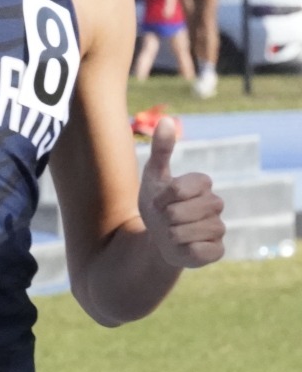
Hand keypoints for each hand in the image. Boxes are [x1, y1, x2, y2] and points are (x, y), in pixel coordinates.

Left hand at [137, 116, 224, 267]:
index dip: (161, 197)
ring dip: (170, 235)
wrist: (158, 237)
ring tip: (172, 232)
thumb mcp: (153, 175)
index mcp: (203, 184)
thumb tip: (167, 120)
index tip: (160, 199)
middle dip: (163, 217)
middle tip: (165, 218)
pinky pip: (198, 252)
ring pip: (185, 233)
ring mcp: (219, 228)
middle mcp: (216, 204)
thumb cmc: (156, 203)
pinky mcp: (217, 250)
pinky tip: (183, 247)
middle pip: (179, 212)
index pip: (178, 189)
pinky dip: (183, 251)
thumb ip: (161, 149)